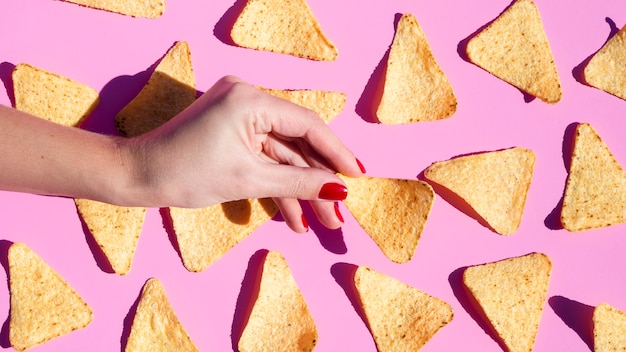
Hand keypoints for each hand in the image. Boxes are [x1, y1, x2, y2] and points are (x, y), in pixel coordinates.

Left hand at [123, 76, 364, 231]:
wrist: (138, 176)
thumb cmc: (185, 173)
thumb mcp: (249, 180)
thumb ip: (299, 183)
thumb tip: (339, 191)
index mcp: (250, 100)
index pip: (308, 125)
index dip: (337, 152)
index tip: (358, 176)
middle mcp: (247, 98)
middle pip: (298, 142)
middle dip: (318, 180)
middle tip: (338, 213)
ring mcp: (240, 114)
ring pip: (283, 154)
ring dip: (300, 189)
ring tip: (320, 223)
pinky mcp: (233, 131)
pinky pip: (265, 156)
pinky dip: (277, 183)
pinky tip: (294, 216)